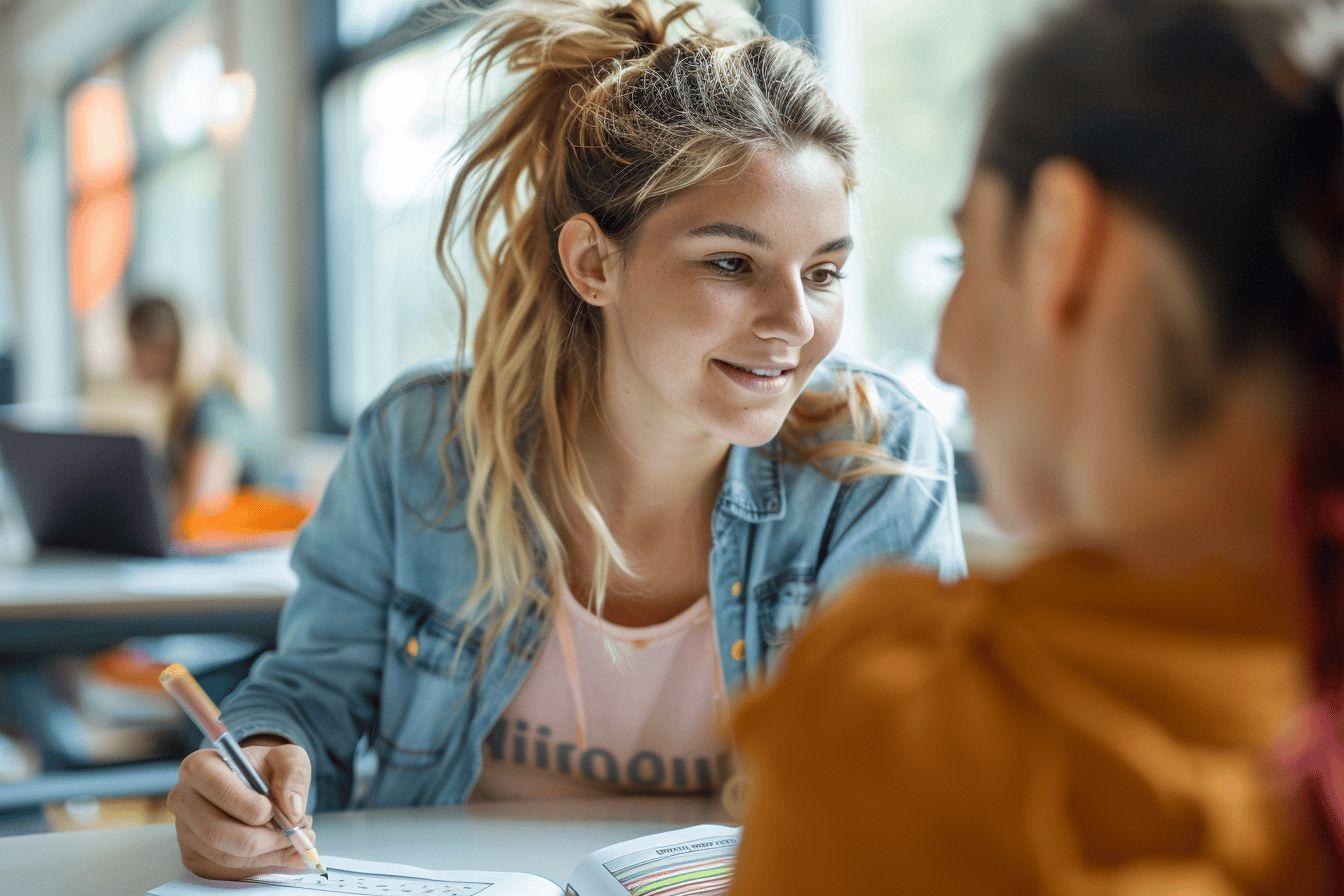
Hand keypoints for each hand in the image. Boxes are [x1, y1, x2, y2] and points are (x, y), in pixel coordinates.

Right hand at [167, 738, 316, 880]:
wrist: (256, 783)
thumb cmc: (267, 768)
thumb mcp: (287, 758)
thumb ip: (294, 775)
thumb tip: (292, 809)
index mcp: (200, 767)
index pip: (220, 792)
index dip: (251, 807)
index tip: (275, 811)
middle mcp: (184, 799)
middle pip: (218, 833)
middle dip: (264, 839)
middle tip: (296, 835)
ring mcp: (185, 830)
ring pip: (225, 855)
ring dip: (267, 853)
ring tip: (294, 839)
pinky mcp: (194, 854)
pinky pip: (227, 868)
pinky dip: (261, 863)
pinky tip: (280, 849)